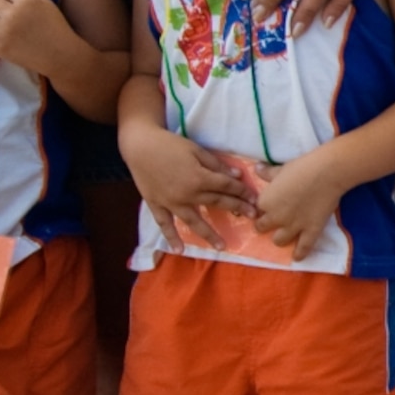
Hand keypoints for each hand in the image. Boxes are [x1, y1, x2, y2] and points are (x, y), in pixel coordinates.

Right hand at [121, 126, 252, 252]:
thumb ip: (216, 165)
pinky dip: (171, 237)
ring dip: (209, 234)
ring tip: (222, 247)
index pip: (226, 187)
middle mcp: (187, 194)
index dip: (242, 191)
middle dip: (237, 209)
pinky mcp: (156, 205)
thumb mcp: (196, 150)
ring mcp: (171, 202)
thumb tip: (237, 175)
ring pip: (194, 221)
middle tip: (253, 218)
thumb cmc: (169, 145)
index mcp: (199, 178)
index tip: (254, 198)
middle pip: (217, 203)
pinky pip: (164, 224)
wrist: (139, 146)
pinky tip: (179, 250)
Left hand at [249, 151, 340, 259]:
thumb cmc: (301, 167)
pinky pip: (303, 247)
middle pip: (262, 228)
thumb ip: (267, 173)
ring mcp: (293, 227)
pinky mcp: (310, 231)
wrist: (326, 173)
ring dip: (280, 238)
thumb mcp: (280, 169)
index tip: (266, 206)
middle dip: (266, 225)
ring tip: (285, 234)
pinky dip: (299, 254)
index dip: (261, 208)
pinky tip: (297, 257)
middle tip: (274, 220)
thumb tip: (257, 168)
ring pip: (278, 240)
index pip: (255, 210)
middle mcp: (275, 217)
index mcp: (265, 201)